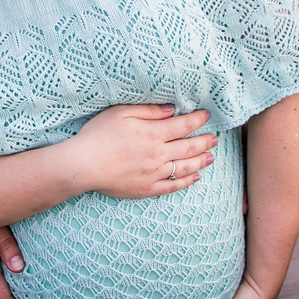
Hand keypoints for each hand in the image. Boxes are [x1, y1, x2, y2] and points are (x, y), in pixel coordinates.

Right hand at [66, 104, 217, 198]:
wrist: (83, 165)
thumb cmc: (99, 135)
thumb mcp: (121, 112)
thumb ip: (149, 110)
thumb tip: (172, 110)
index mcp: (153, 133)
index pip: (183, 125)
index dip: (198, 120)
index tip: (206, 116)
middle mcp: (158, 154)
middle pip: (189, 147)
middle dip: (205, 141)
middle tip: (215, 138)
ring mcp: (154, 173)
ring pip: (185, 167)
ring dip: (201, 161)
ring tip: (211, 157)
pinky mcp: (147, 188)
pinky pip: (172, 186)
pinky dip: (186, 182)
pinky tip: (194, 177)